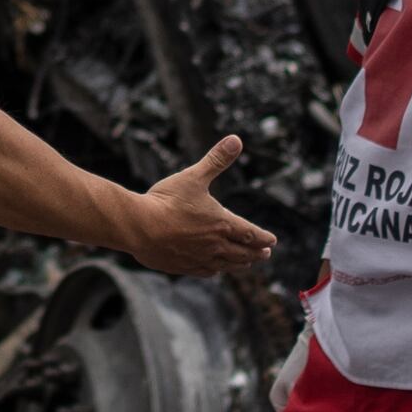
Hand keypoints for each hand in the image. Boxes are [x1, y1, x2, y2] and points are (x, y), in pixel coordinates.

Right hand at [122, 135, 276, 278]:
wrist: (138, 226)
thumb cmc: (166, 200)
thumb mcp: (193, 176)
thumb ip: (216, 160)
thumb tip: (236, 139)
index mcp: (221, 223)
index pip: (249, 233)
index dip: (262, 237)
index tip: (272, 241)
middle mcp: (214, 244)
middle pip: (242, 252)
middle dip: (256, 253)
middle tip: (266, 254)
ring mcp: (199, 258)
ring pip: (226, 265)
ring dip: (240, 264)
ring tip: (247, 264)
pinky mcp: (183, 267)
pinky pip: (206, 272)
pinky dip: (216, 271)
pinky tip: (216, 270)